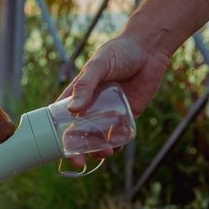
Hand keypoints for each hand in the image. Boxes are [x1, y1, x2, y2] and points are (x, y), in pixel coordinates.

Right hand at [57, 34, 169, 165]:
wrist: (149, 49)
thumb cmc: (119, 52)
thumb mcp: (98, 66)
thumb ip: (85, 86)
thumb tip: (73, 110)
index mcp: (77, 94)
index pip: (61, 118)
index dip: (59, 136)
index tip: (62, 150)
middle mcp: (90, 105)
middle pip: (79, 133)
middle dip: (79, 149)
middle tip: (83, 160)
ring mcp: (108, 111)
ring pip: (98, 136)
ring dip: (98, 149)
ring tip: (105, 153)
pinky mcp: (127, 114)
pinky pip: (119, 133)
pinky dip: (116, 142)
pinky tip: (117, 146)